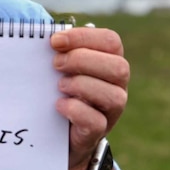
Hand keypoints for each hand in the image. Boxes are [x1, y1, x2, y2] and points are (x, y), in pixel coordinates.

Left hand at [51, 26, 128, 169]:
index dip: (84, 37)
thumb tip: (50, 37)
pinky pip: (96, 122)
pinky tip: (59, 105)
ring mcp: (110, 111)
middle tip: (56, 64)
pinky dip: (76, 109)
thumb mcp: (61, 65)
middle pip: (119, 67)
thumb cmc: (60, 87)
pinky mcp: (97, 132)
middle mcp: (117, 85)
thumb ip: (60, 50)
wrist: (54, 128)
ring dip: (81, 85)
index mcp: (110, 61)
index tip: (55, 41)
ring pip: (114, 96)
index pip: (111, 41)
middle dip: (82, 60)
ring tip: (59, 86)